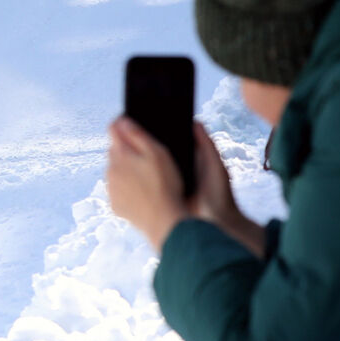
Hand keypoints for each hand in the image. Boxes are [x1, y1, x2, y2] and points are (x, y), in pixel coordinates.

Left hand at [106, 117, 186, 249]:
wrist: (164, 220)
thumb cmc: (165, 185)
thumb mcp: (158, 153)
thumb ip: (138, 134)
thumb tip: (122, 121)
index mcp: (120, 153)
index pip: (113, 128)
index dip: (123, 122)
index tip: (131, 123)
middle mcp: (110, 169)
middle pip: (114, 149)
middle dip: (126, 147)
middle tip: (146, 154)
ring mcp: (110, 188)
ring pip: (115, 170)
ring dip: (126, 168)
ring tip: (147, 175)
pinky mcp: (114, 204)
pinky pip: (117, 189)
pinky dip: (126, 187)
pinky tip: (143, 191)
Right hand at [108, 118, 264, 255]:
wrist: (216, 223)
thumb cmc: (219, 193)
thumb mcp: (214, 163)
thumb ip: (205, 143)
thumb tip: (194, 120)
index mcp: (188, 160)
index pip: (169, 142)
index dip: (158, 132)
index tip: (144, 117)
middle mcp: (175, 171)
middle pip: (155, 154)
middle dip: (142, 144)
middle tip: (125, 127)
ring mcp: (165, 184)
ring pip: (148, 169)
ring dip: (136, 161)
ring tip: (120, 144)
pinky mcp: (159, 197)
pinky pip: (145, 185)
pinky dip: (136, 179)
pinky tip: (125, 169)